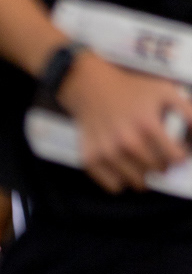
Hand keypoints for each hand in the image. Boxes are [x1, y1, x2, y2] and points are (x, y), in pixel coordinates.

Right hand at [60, 54, 191, 191]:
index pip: (176, 159)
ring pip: (137, 182)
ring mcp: (107, 152)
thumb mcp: (164, 91)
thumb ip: (188, 111)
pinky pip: (114, 186)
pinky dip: (121, 180)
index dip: (180, 156)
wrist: (91, 86)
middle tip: (158, 153)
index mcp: (147, 125)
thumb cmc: (130, 89)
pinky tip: (123, 164)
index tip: (177, 151)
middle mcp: (126, 141)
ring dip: (143, 174)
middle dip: (163, 164)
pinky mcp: (91, 159)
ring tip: (141, 160)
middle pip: (157, 171)